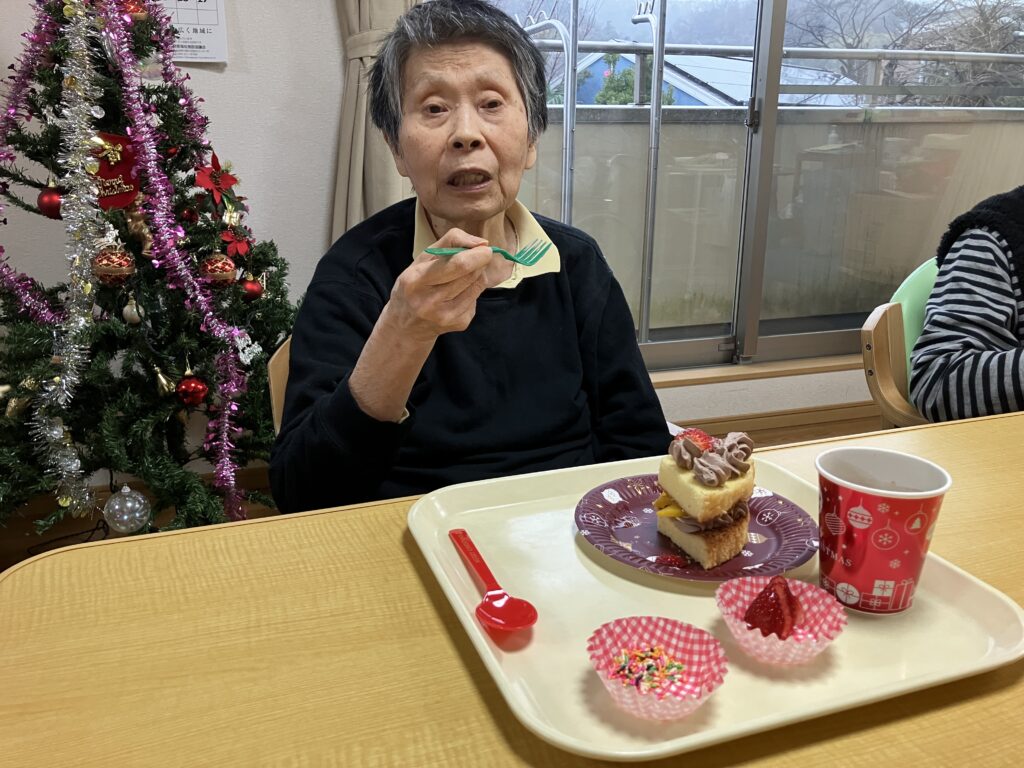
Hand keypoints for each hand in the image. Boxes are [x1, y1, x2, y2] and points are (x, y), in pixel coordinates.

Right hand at [382, 228, 511, 342]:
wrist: (406, 325)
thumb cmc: (414, 286)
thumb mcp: (421, 258)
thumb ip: (450, 242)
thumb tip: (482, 243)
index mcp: (416, 280)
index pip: (457, 265)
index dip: (477, 255)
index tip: (485, 248)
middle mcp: (430, 301)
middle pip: (470, 274)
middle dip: (480, 262)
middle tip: (479, 256)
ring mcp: (446, 315)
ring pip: (478, 285)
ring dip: (477, 275)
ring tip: (462, 276)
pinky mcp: (459, 323)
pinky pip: (476, 299)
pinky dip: (473, 291)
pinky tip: (458, 293)